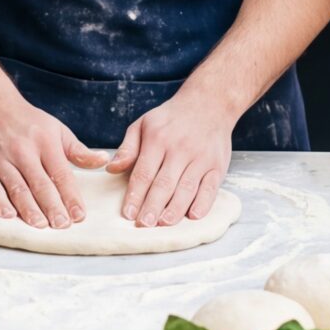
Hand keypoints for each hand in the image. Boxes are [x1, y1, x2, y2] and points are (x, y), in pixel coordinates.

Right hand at [0, 93, 105, 227]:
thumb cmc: (28, 122)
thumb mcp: (57, 130)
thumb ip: (78, 151)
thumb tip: (104, 161)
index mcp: (44, 142)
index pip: (61, 173)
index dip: (70, 196)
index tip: (79, 215)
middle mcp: (22, 151)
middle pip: (40, 183)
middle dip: (52, 206)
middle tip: (62, 225)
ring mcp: (0, 159)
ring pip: (17, 188)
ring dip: (29, 209)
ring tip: (40, 225)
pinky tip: (9, 215)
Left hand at [108, 90, 236, 225]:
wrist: (209, 104)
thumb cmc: (171, 119)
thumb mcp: (144, 124)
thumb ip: (128, 148)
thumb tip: (111, 169)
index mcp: (158, 139)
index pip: (144, 172)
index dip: (135, 195)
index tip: (127, 214)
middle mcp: (180, 149)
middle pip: (164, 183)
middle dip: (152, 207)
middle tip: (143, 225)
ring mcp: (201, 158)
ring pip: (186, 188)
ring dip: (175, 209)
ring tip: (163, 225)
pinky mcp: (218, 165)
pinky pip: (210, 188)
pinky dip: (203, 203)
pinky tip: (193, 216)